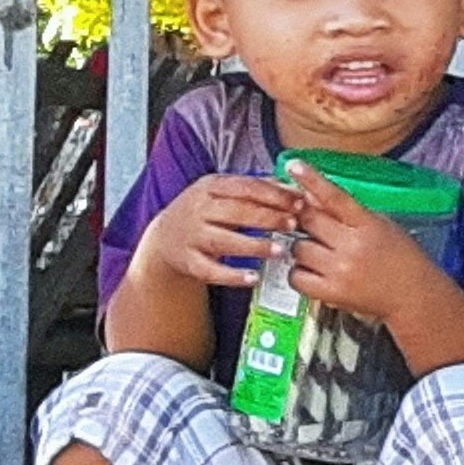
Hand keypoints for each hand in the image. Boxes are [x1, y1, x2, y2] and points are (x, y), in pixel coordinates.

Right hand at [138, 170, 298, 292]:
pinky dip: (232, 275)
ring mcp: (190, 236)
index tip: (299, 203)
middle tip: (293, 225)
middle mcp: (197, 209)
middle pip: (236, 212)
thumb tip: (297, 189)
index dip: (274, 195)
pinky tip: (253, 277)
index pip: (245, 187)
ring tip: (280, 250)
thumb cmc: (206, 212)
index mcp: (210, 187)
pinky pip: (211, 270)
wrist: (163, 238)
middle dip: (267, 218)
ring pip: (224, 241)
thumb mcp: (226, 192)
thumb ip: (260, 189)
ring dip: (254, 246)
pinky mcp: (187, 261)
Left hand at [271, 169, 446, 314]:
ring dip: (304, 247)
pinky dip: (300, 272)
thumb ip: (348, 212)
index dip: (312, 180)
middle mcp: (353, 247)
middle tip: (316, 226)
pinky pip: (296, 276)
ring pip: (298, 248)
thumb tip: (311, 195)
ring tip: (322, 253)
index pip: (335, 197)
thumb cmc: (402, 258)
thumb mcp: (382, 225)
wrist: (415, 295)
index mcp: (369, 225)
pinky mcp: (331, 293)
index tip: (294, 165)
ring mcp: (340, 271)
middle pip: (309, 221)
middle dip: (306, 220)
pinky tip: (315, 271)